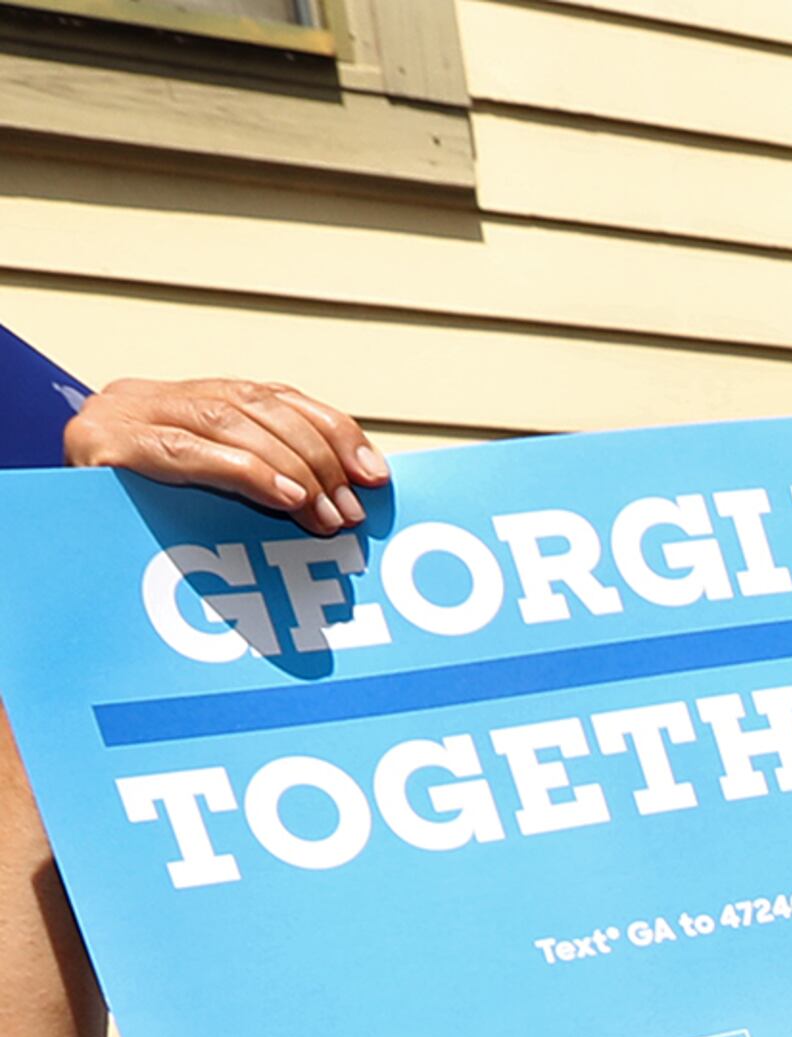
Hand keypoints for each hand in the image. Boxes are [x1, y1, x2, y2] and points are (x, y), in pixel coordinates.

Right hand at [62, 376, 387, 535]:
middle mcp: (153, 395)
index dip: (332, 429)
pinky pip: (188, 453)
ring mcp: (124, 413)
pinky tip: (287, 497)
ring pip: (229, 424)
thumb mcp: (208, 494)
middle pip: (258, 408)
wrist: (56, 528)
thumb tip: (347, 496)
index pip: (274, 397)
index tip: (376, 473)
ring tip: (326, 513)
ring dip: (291, 470)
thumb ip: (261, 477)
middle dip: (318, 457)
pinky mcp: (103, 443)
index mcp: (184, 397)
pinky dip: (246, 473)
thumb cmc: (141, 521)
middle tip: (351, 509)